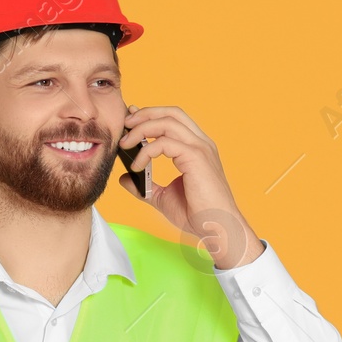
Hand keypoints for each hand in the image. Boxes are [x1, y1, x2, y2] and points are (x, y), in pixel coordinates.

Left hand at [117, 103, 261, 268]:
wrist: (216, 228)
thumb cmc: (197, 215)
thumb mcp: (162, 197)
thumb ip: (144, 186)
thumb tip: (125, 178)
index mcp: (197, 148)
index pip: (173, 119)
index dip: (151, 115)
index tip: (130, 121)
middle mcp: (201, 143)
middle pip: (171, 113)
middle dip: (145, 114)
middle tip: (124, 125)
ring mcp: (200, 148)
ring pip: (167, 122)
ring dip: (142, 129)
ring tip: (126, 143)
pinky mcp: (196, 158)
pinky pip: (164, 143)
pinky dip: (146, 151)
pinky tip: (138, 165)